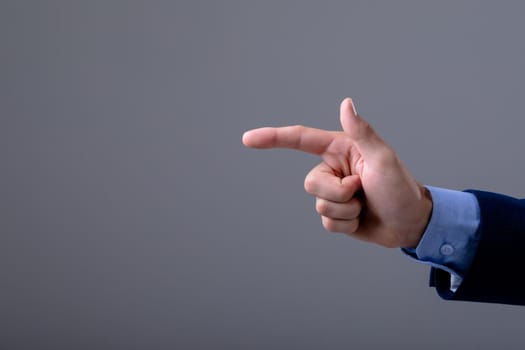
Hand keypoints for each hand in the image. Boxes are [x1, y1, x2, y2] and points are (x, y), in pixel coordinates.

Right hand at [242, 98, 431, 247]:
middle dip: (337, 193)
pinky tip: (362, 219)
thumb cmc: (401, 188)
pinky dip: (346, 224)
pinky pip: (327, 222)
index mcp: (340, 149)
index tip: (248, 139)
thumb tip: (346, 103)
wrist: (410, 224)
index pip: (300, 139)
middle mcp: (333, 169)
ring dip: (345, 210)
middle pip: (311, 183)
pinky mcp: (336, 214)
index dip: (273, 138)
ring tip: (365, 205)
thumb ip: (362, 132)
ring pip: (319, 204)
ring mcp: (334, 192)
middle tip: (362, 191)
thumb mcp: (383, 159)